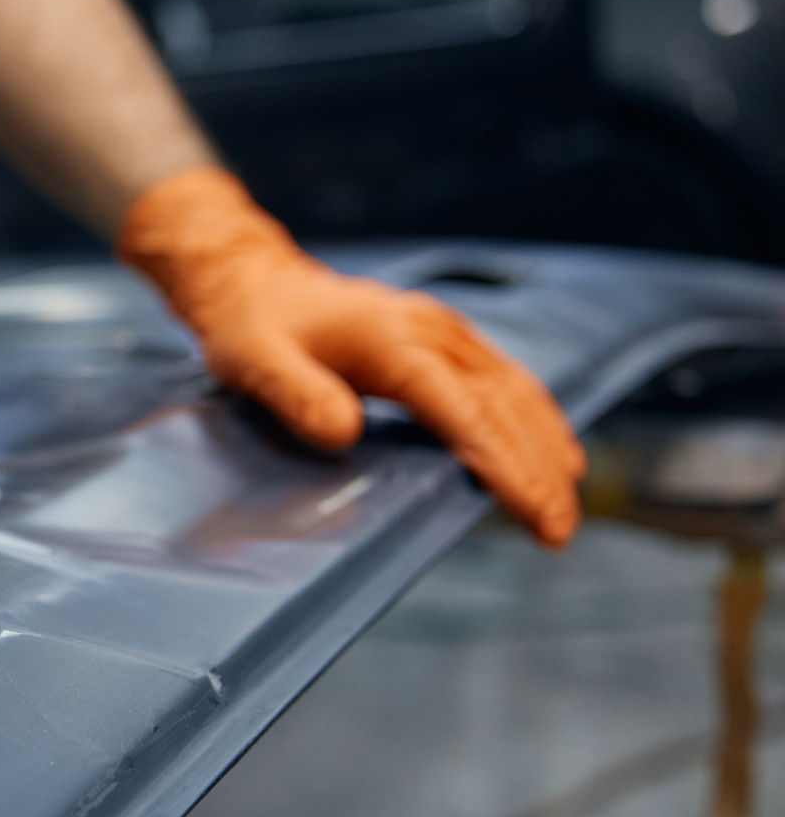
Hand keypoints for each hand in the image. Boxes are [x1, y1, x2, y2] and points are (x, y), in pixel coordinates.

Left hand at [118, 167, 585, 546]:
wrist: (255, 283)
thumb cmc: (253, 328)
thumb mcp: (255, 362)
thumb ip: (297, 395)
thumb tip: (345, 432)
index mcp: (394, 341)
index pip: (464, 409)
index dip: (502, 461)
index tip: (531, 509)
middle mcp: (433, 332)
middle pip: (504, 405)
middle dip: (537, 470)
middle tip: (557, 533)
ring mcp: (445, 333)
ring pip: (517, 392)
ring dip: (547, 449)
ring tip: (562, 510)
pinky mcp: (446, 341)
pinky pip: (506, 383)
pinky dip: (535, 423)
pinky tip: (551, 457)